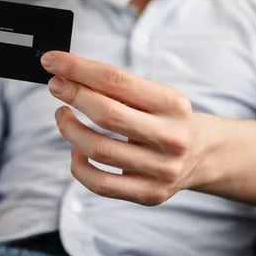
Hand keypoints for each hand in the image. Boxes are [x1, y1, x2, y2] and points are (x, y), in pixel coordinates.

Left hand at [41, 51, 211, 205]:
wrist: (204, 154)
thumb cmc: (168, 118)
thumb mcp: (156, 95)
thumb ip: (117, 87)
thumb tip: (66, 74)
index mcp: (172, 104)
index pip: (115, 80)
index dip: (77, 68)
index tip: (51, 61)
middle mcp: (171, 137)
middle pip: (106, 114)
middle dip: (72, 95)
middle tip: (55, 85)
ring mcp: (161, 169)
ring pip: (98, 150)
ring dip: (69, 129)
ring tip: (63, 115)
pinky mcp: (149, 194)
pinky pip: (100, 184)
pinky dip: (78, 166)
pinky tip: (76, 151)